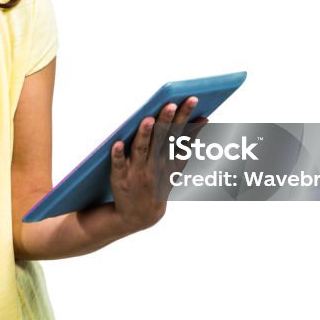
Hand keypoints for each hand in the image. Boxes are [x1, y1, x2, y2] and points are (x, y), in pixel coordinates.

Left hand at [109, 96, 208, 234]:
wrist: (138, 216)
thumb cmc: (156, 184)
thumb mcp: (175, 167)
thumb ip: (187, 144)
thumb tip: (202, 120)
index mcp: (169, 161)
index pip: (179, 136)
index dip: (187, 120)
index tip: (194, 103)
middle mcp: (155, 165)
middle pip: (162, 139)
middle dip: (168, 121)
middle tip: (173, 103)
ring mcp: (138, 172)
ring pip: (141, 150)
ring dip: (144, 134)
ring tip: (149, 119)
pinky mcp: (120, 178)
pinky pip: (119, 165)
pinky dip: (118, 155)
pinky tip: (117, 143)